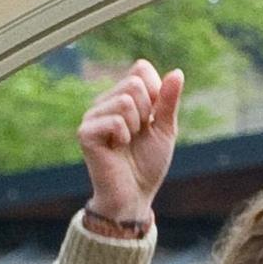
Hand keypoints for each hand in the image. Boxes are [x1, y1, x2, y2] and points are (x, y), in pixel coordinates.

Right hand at [78, 59, 180, 228]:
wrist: (135, 194)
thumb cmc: (148, 163)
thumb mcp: (164, 128)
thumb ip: (168, 101)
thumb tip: (177, 72)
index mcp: (122, 96)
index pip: (141, 69)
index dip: (156, 94)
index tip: (151, 119)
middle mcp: (104, 102)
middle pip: (134, 83)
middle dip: (147, 112)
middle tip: (138, 135)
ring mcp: (92, 116)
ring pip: (125, 100)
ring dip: (136, 126)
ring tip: (127, 142)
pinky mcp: (85, 132)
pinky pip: (115, 120)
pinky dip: (124, 136)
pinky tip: (116, 148)